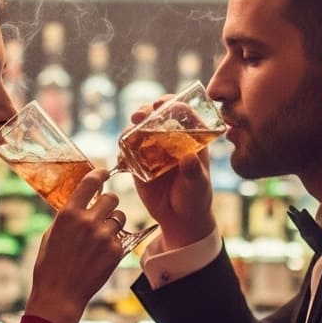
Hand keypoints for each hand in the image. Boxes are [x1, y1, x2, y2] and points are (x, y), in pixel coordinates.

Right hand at [25, 169, 125, 322]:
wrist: (60, 294)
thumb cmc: (50, 265)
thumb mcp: (51, 234)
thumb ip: (68, 216)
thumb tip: (80, 203)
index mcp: (68, 213)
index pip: (91, 182)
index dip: (101, 174)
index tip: (105, 173)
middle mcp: (88, 221)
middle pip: (112, 198)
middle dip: (108, 204)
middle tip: (102, 213)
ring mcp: (104, 236)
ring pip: (120, 217)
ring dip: (113, 223)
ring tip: (101, 236)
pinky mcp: (115, 251)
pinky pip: (121, 237)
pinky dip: (114, 242)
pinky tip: (101, 253)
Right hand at [125, 98, 215, 248]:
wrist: (179, 219)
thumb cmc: (195, 199)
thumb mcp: (198, 186)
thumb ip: (194, 173)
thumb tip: (188, 158)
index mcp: (190, 139)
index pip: (182, 113)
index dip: (172, 103)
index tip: (162, 104)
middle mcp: (170, 140)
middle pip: (157, 115)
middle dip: (147, 110)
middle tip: (139, 115)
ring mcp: (153, 149)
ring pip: (140, 129)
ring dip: (132, 126)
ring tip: (129, 130)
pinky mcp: (138, 162)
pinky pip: (128, 150)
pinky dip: (123, 148)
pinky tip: (123, 155)